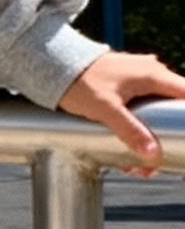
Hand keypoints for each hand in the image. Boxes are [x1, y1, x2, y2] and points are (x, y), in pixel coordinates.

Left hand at [58, 50, 184, 174]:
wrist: (56, 65)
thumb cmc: (80, 81)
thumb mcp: (105, 109)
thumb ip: (129, 130)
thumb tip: (151, 152)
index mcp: (152, 75)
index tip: (183, 137)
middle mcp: (151, 73)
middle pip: (172, 106)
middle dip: (166, 135)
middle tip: (154, 162)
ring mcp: (139, 77)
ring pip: (156, 109)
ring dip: (150, 135)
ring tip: (137, 163)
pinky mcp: (127, 83)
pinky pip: (142, 106)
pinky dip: (138, 126)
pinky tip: (127, 146)